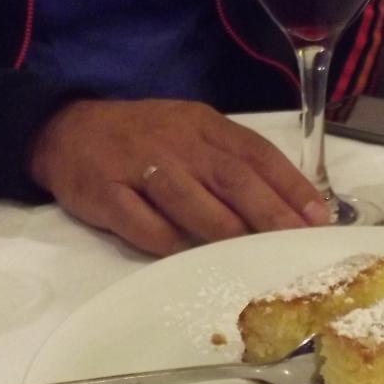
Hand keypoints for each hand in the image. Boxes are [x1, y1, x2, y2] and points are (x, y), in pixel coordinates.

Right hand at [28, 99, 331, 255]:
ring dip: (223, 229)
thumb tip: (287, 208)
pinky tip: (185, 257)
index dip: (289, 186)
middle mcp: (177, 142)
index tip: (318, 219)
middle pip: (230, 177)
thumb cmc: (142, 139)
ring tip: (251, 256)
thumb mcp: (191, 133)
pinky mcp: (106, 192)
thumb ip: (232, 163)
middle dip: (268, 212)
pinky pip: (141, 222)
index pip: (256, 155)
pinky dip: (166, 241)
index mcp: (203, 126)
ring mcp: (139, 165)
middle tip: (295, 242)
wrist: (65, 129)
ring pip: (189, 199)